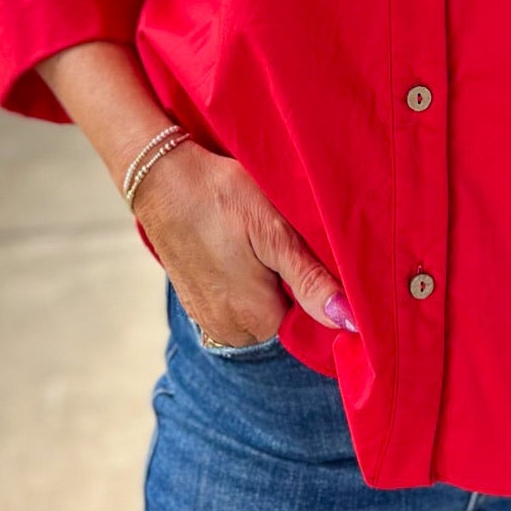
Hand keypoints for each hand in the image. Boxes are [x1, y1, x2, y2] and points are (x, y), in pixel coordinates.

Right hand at [134, 141, 356, 344]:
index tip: (310, 254)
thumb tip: (349, 321)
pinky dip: (243, 281)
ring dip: (266, 285)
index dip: (318, 290)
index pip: (311, 324)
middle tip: (282, 240)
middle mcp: (231, 332)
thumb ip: (311, 280)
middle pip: (284, 319)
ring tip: (258, 243)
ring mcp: (208, 319)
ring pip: (259, 311)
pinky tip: (239, 249)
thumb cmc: (221, 196)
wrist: (160, 177)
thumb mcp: (274, 230)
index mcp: (257, 321)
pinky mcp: (195, 303)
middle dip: (290, 286)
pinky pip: (235, 303)